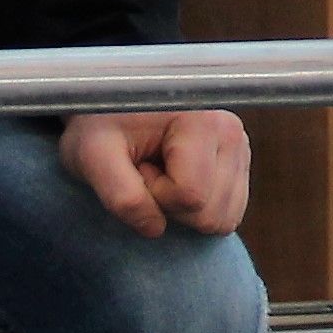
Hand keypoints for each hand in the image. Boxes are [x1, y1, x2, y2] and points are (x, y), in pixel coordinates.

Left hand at [62, 109, 249, 235]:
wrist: (109, 103)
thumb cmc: (99, 123)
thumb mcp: (93, 154)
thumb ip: (121, 195)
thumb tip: (156, 229)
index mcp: (203, 122)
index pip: (190, 195)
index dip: (154, 195)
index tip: (136, 167)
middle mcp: (231, 133)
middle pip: (210, 213)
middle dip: (170, 205)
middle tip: (146, 170)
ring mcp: (240, 150)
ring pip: (222, 219)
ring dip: (183, 209)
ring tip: (160, 171)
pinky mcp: (238, 166)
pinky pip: (227, 216)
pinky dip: (197, 211)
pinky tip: (176, 178)